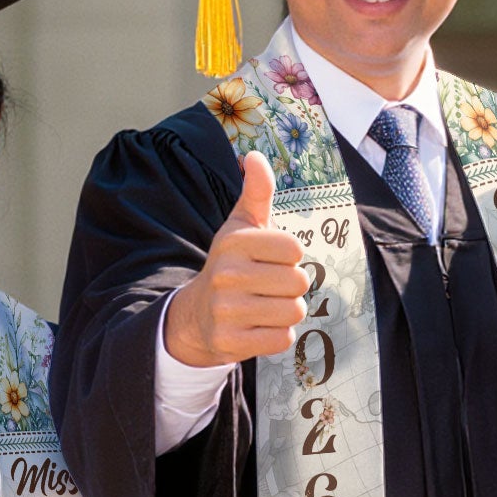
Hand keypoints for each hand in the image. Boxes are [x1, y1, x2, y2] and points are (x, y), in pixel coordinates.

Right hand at [162, 150, 310, 366]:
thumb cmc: (232, 264)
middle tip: (269, 286)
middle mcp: (227, 274)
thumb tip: (254, 155)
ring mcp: (227, 310)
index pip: (295, 248)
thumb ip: (257, 191)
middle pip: (299, 282)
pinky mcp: (230, 341)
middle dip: (291, 286)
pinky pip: (282, 339)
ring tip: (264, 305)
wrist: (198, 314)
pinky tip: (258, 326)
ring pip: (294, 311)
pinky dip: (278, 335)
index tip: (270, 259)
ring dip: (286, 311)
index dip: (290, 256)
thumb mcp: (242, 225)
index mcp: (234, 242)